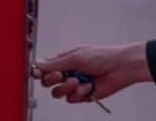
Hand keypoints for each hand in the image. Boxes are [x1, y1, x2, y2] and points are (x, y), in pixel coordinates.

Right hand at [31, 43, 151, 102]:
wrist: (119, 68)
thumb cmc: (100, 57)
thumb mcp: (75, 57)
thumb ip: (54, 64)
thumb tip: (36, 66)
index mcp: (64, 59)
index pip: (44, 67)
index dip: (38, 71)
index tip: (36, 73)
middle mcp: (67, 72)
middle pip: (47, 81)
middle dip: (52, 79)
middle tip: (60, 75)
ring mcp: (74, 84)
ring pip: (57, 93)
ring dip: (66, 87)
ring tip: (78, 80)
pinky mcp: (82, 95)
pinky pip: (71, 99)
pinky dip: (79, 93)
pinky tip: (89, 86)